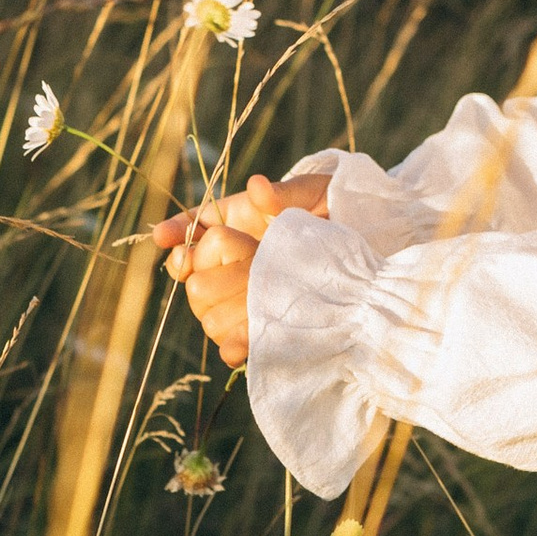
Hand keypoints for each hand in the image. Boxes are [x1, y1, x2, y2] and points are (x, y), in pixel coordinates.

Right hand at [156, 172, 331, 366]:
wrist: (373, 240)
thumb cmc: (335, 205)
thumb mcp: (312, 193)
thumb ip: (284, 194)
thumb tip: (256, 188)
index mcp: (239, 219)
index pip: (196, 223)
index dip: (176, 230)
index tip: (163, 237)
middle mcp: (237, 254)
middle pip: (195, 264)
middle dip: (188, 264)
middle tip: (186, 264)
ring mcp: (249, 286)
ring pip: (209, 301)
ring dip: (206, 301)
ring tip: (204, 298)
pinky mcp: (266, 315)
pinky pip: (238, 334)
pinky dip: (232, 342)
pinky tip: (232, 347)